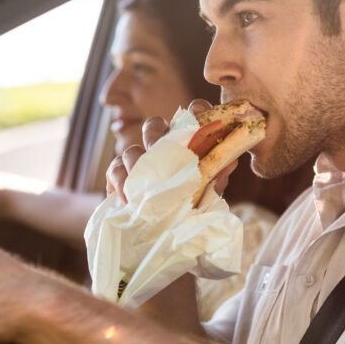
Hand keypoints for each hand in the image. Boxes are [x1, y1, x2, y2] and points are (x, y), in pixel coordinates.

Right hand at [105, 100, 237, 203]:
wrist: (167, 233)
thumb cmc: (191, 206)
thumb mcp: (207, 194)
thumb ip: (216, 179)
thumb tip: (229, 162)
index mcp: (186, 143)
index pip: (191, 117)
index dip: (195, 110)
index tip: (198, 113)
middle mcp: (161, 146)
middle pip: (154, 125)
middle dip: (155, 134)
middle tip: (156, 147)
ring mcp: (139, 160)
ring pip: (131, 148)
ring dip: (135, 162)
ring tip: (142, 182)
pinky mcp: (120, 176)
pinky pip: (115, 169)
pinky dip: (119, 182)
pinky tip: (127, 198)